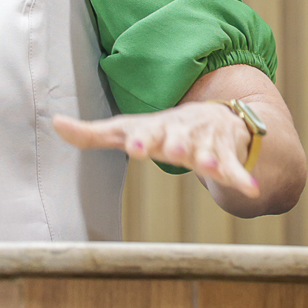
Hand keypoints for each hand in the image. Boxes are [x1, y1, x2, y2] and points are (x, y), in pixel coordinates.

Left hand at [53, 101, 258, 197]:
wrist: (214, 118)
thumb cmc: (162, 130)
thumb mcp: (129, 130)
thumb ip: (93, 133)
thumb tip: (55, 124)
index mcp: (155, 130)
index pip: (144, 133)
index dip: (139, 139)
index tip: (134, 145)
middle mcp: (181, 134)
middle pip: (178, 140)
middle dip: (175, 144)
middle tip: (173, 150)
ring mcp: (206, 144)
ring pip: (207, 153)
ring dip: (209, 159)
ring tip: (209, 167)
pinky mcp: (227, 157)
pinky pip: (236, 170)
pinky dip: (244, 178)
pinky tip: (252, 189)